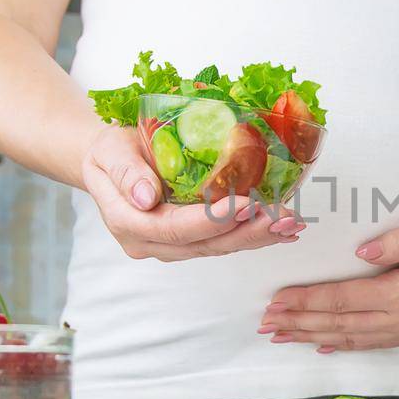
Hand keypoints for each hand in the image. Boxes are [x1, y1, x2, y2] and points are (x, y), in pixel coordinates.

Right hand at [81, 125, 302, 260]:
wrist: (109, 162)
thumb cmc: (110, 151)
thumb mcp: (109, 151)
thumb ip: (126, 173)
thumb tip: (146, 197)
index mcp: (129, 223)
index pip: (175, 228)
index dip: (211, 220)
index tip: (245, 204)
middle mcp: (150, 243)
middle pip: (204, 244)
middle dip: (246, 232)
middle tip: (282, 219)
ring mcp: (170, 245)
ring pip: (218, 247)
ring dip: (256, 236)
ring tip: (290, 224)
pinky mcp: (188, 240)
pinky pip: (222, 241)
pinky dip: (252, 234)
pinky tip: (280, 229)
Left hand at [259, 218, 398, 351]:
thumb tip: (363, 252)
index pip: (342, 300)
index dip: (306, 302)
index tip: (277, 300)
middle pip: (338, 324)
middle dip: (298, 324)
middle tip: (265, 323)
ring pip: (349, 338)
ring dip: (312, 337)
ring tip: (282, 336)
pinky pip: (369, 344)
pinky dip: (341, 345)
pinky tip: (322, 345)